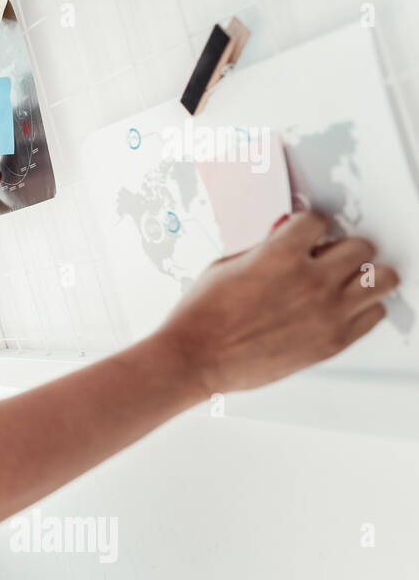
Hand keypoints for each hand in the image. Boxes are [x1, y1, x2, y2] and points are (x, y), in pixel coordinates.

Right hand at [154, 210, 399, 394]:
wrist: (196, 357)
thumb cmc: (202, 317)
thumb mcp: (226, 266)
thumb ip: (264, 249)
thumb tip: (283, 238)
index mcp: (281, 255)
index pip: (319, 221)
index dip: (309, 228)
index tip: (306, 237)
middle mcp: (311, 281)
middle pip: (362, 247)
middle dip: (343, 249)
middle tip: (329, 259)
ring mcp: (327, 312)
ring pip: (383, 279)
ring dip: (365, 276)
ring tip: (346, 282)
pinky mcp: (333, 341)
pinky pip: (374, 315)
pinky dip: (364, 309)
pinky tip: (342, 308)